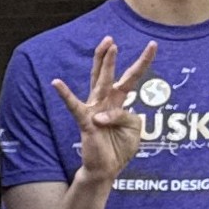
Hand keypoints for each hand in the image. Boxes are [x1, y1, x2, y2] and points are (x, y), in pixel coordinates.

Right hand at [53, 35, 157, 187]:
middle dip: (110, 56)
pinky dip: (65, 94)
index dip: (142, 61)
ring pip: (99, 82)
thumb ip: (126, 116)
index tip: (152, 44)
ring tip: (107, 45)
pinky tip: (56, 83)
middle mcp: (105, 102)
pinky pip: (75, 106)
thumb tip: (107, 113)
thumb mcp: (133, 128)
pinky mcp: (86, 121)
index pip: (130, 77)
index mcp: (118, 103)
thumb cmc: (119, 148)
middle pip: (108, 74)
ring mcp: (95, 110)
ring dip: (104, 63)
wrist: (106, 169)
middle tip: (112, 39)